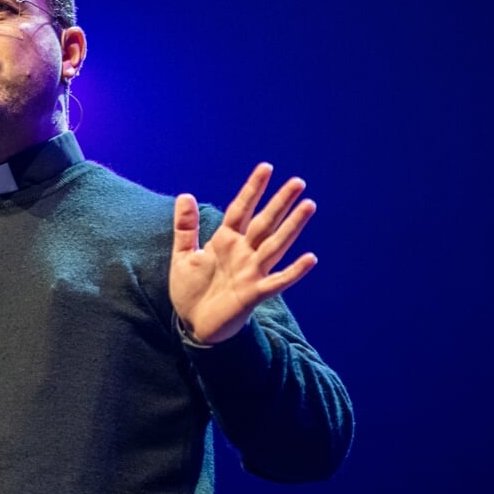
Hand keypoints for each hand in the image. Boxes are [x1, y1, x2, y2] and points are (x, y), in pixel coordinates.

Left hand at [170, 163, 317, 344]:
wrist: (194, 325)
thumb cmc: (191, 291)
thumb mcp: (183, 256)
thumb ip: (185, 228)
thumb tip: (185, 195)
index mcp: (225, 241)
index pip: (241, 209)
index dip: (252, 189)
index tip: (266, 168)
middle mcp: (243, 253)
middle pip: (264, 222)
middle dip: (280, 202)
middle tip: (298, 181)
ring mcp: (251, 272)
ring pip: (275, 245)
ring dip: (292, 227)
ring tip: (308, 206)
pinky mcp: (254, 294)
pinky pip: (277, 281)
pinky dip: (294, 271)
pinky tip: (310, 258)